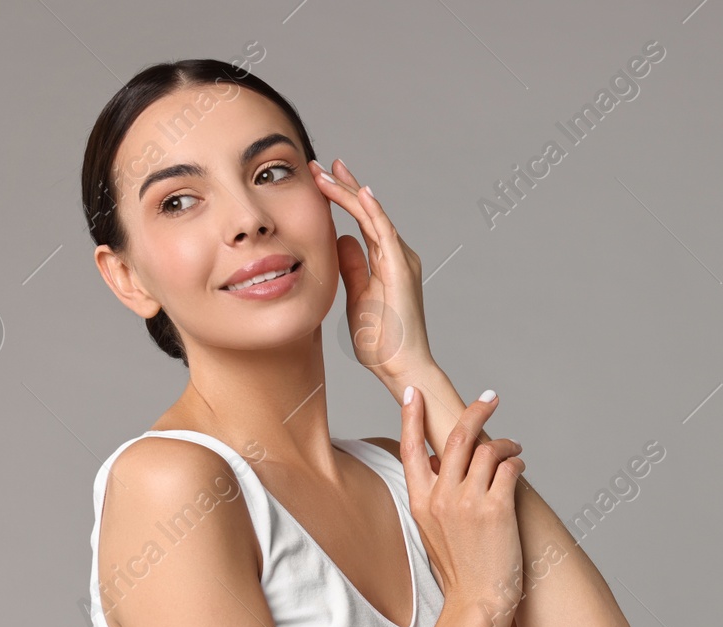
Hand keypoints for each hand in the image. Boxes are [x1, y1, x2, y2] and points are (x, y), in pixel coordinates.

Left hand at [309, 158, 435, 384]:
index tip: (321, 180)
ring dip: (349, 192)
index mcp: (387, 262)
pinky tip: (359, 192)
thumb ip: (352, 267)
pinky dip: (372, 211)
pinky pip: (385, 233)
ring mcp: (401, 261)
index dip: (342, 198)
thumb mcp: (357, 295)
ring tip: (326, 172)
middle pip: (368, 211)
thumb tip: (342, 240)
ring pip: (373, 216)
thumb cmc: (382, 340)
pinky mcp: (401, 270)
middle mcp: (398, 255)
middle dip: (344, 186)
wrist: (401, 366)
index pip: (362, 221)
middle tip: (321, 164)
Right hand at [398, 385, 524, 619]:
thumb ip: (436, 498)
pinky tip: (520, 469)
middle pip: (456, 438)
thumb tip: (445, 468)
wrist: (477, 601)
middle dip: (475, 411)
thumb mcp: (433, 531)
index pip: (411, 448)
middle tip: (490, 397)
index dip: (410, 417)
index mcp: (420, 502)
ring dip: (505, 443)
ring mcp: (468, 502)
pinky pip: (508, 469)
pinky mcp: (496, 509)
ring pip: (487, 450)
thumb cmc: (461, 570)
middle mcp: (441, 498)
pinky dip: (517, 464)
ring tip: (515, 449)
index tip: (413, 392)